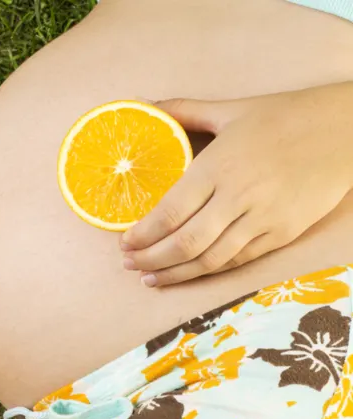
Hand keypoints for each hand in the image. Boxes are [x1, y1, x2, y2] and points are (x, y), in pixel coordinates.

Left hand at [121, 82, 352, 286]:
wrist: (345, 130)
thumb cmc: (283, 116)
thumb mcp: (230, 109)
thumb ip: (182, 111)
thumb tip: (143, 104)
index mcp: (219, 166)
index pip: (171, 211)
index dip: (144, 234)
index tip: (124, 242)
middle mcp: (239, 197)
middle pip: (186, 243)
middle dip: (152, 259)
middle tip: (129, 264)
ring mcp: (263, 219)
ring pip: (211, 259)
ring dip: (176, 273)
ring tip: (150, 277)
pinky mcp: (283, 233)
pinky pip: (240, 261)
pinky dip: (209, 271)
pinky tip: (189, 273)